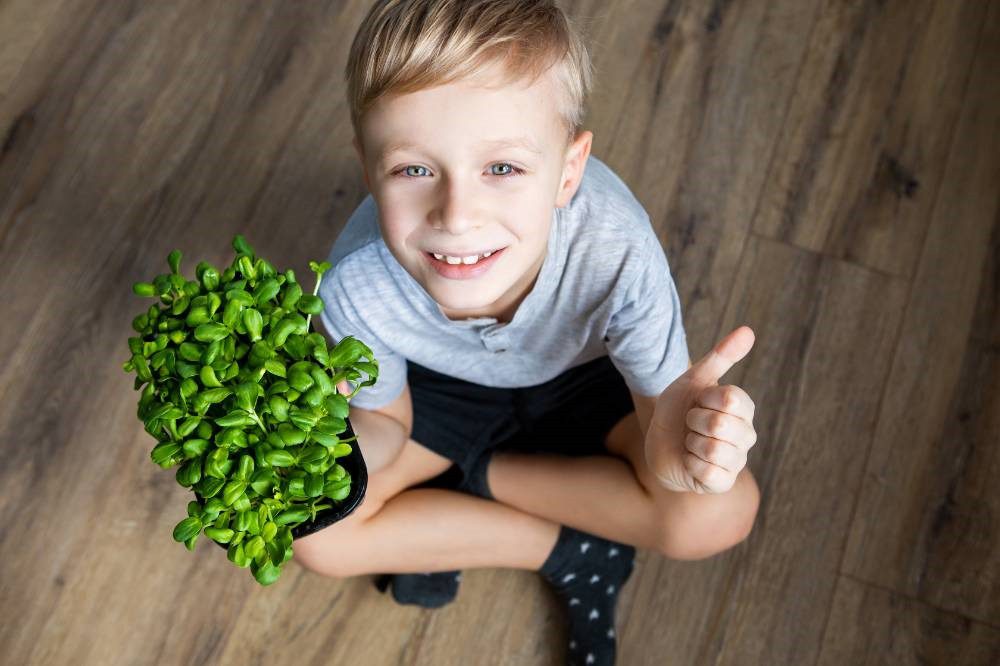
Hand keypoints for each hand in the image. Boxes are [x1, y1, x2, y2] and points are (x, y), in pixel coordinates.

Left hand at [645, 326, 757, 493]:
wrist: (658, 441)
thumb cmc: (679, 410)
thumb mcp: (693, 379)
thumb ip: (721, 356)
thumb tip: (748, 331)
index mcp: (743, 407)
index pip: (729, 398)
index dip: (703, 399)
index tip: (698, 402)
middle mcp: (746, 434)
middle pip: (719, 424)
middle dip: (693, 422)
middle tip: (691, 424)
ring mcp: (736, 460)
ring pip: (713, 449)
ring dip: (690, 443)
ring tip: (690, 442)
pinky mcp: (722, 482)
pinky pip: (708, 471)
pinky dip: (690, 464)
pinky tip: (690, 461)